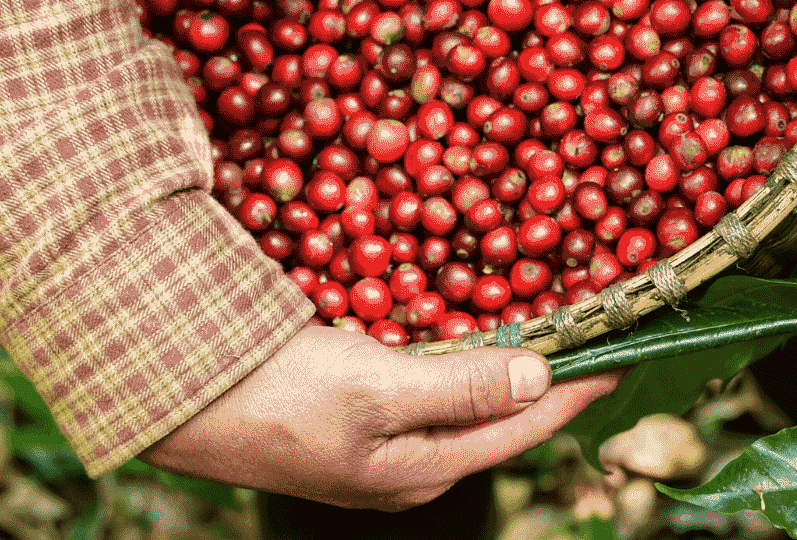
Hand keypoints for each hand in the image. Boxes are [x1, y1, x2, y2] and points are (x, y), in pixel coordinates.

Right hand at [140, 325, 621, 508]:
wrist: (170, 395)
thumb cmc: (273, 397)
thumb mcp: (375, 391)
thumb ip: (462, 387)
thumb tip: (540, 377)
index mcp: (423, 471)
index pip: (525, 427)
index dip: (579, 388)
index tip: (627, 352)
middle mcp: (411, 464)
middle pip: (503, 417)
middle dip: (553, 375)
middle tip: (599, 331)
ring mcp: (382, 440)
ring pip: (467, 397)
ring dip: (510, 363)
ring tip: (557, 325)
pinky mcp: (356, 411)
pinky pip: (430, 382)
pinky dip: (463, 354)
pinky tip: (476, 329)